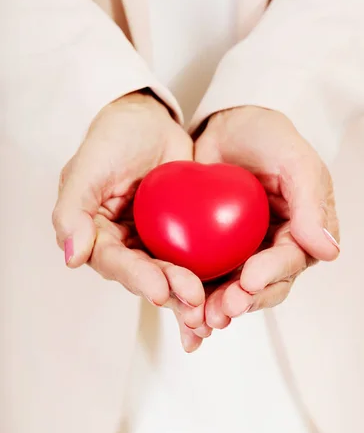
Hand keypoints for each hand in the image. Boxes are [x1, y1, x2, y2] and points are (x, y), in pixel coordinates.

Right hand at [52, 92, 208, 351]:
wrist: (151, 121)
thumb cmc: (114, 138)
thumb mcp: (88, 166)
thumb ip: (72, 209)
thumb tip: (72, 257)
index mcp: (96, 236)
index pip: (114, 263)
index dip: (137, 278)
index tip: (160, 291)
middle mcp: (123, 246)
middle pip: (146, 276)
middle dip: (170, 292)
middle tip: (194, 300)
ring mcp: (152, 244)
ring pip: (171, 276)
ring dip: (188, 296)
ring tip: (210, 311)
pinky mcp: (180, 240)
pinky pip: (194, 262)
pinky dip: (207, 282)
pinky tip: (223, 298)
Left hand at [194, 106, 339, 327]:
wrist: (225, 129)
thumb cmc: (265, 137)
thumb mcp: (293, 158)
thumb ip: (311, 202)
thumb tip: (329, 252)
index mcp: (303, 232)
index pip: (292, 259)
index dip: (272, 274)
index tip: (250, 281)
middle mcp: (276, 250)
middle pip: (263, 286)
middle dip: (243, 302)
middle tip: (222, 310)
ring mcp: (245, 255)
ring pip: (234, 291)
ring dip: (218, 308)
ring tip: (199, 319)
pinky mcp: (215, 256)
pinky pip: (207, 280)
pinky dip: (195, 299)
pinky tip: (183, 315)